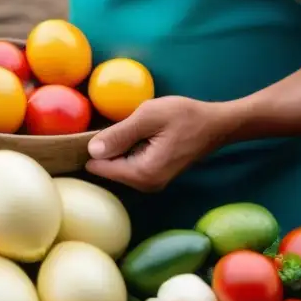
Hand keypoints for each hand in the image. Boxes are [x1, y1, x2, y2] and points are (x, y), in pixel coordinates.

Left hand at [85, 96, 234, 191]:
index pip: (99, 167)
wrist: (217, 124)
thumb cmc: (185, 116)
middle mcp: (145, 184)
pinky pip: (126, 163)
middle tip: (104, 123)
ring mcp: (150, 182)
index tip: (83, 131)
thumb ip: (119, 134)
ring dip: (113, 147)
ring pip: (115, 166)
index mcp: (143, 174)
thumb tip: (91, 150)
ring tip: (117, 125)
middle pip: (105, 168)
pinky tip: (130, 133)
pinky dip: (123, 149)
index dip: (89, 148)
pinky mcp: (153, 174)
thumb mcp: (149, 116)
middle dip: (101, 148)